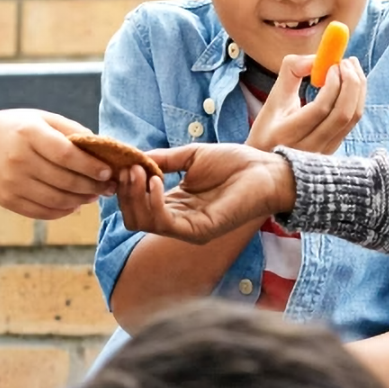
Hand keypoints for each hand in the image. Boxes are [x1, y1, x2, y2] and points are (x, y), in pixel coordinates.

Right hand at [0, 109, 113, 220]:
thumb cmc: (16, 129)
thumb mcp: (41, 119)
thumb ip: (71, 130)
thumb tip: (103, 149)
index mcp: (29, 133)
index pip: (66, 155)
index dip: (90, 166)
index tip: (108, 171)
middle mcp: (18, 159)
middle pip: (64, 181)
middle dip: (92, 186)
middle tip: (109, 187)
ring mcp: (11, 182)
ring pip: (56, 200)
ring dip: (81, 201)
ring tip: (93, 194)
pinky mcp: (6, 200)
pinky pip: (42, 212)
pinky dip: (63, 211)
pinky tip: (74, 203)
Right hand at [114, 144, 296, 244]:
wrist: (266, 170)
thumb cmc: (235, 163)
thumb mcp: (191, 156)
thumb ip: (163, 160)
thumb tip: (132, 159)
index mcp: (175, 204)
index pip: (136, 204)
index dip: (125, 186)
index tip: (122, 163)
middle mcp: (178, 220)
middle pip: (133, 217)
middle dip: (125, 192)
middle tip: (129, 168)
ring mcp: (188, 229)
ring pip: (143, 222)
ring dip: (135, 195)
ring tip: (140, 171)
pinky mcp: (200, 231)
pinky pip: (165, 223)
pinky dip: (154, 202)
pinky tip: (156, 180)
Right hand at [244, 54, 365, 154]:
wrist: (270, 165)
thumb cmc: (270, 126)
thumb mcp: (273, 99)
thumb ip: (291, 73)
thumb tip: (317, 57)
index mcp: (285, 134)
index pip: (320, 109)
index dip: (332, 84)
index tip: (333, 64)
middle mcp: (307, 148)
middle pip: (342, 115)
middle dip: (351, 83)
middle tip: (347, 61)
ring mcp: (323, 153)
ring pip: (352, 119)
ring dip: (358, 89)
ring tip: (351, 67)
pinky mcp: (334, 152)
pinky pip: (352, 123)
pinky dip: (356, 99)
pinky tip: (349, 85)